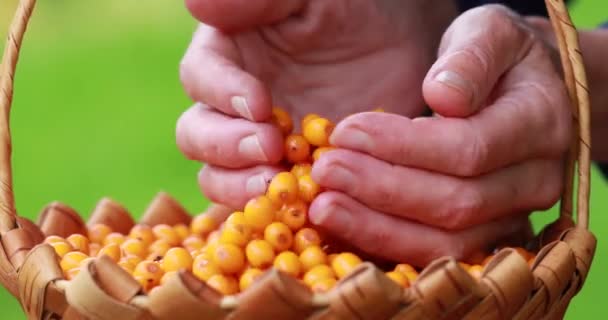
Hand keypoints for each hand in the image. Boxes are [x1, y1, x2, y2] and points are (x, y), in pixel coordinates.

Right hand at [176, 0, 456, 208]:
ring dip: (243, 187)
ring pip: (224, 178)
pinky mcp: (290, 176)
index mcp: (227, 58)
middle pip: (199, 136)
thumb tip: (197, 5)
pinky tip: (308, 211)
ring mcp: (259, 146)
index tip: (260, 105)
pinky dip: (281, 213)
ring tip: (281, 186)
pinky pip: (272, 204)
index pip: (201, 78)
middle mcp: (232, 108)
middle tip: (269, 149)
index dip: (222, 94)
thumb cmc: (350, 6)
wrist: (397, 40)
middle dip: (227, 147)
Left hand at [309, 5, 571, 265]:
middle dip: (380, 189)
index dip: (401, 146)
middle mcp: (536, 180)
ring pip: (446, 243)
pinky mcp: (488, 239)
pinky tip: (345, 229)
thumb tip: (443, 97)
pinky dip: (387, 245)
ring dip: (377, 228)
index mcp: (541, 122)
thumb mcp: (488, 33)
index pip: (469, 148)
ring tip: (323, 208)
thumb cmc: (497, 60)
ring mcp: (515, 217)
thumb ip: (470, 57)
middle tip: (325, 171)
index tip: (345, 132)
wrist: (523, 94)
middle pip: (454, 203)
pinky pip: (435, 256)